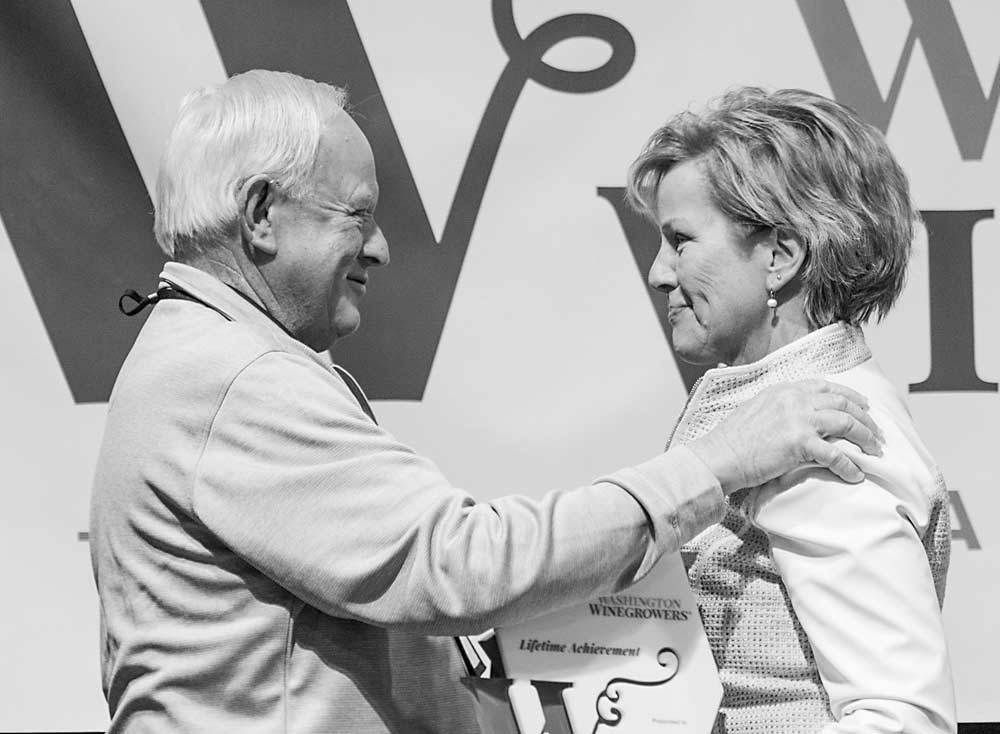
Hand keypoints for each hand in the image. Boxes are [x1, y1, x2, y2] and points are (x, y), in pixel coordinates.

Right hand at [687, 379, 882, 493]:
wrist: (719, 455)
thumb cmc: (731, 439)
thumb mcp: (756, 409)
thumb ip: (780, 407)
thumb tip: (799, 416)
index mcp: (783, 389)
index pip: (826, 386)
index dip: (850, 396)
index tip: (863, 406)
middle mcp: (794, 399)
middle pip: (843, 403)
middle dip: (865, 418)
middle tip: (876, 433)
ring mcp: (799, 419)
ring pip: (847, 423)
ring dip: (865, 438)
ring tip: (874, 451)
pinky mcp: (800, 443)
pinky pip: (835, 454)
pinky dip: (849, 466)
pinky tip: (855, 474)